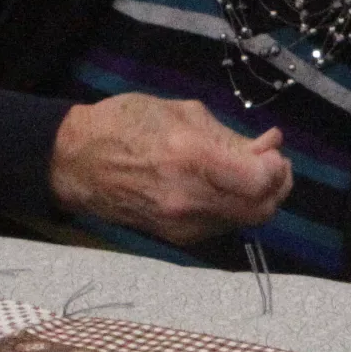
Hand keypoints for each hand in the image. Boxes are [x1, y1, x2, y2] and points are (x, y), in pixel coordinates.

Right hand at [48, 94, 291, 243]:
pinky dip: (234, 206)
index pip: (259, 182)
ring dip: (257, 197)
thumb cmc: (123, 124)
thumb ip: (230, 135)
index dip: (277, 168)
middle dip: (276, 186)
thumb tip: (270, 145)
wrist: (74, 162)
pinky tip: (224, 185)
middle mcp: (188, 199)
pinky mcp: (176, 238)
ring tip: (247, 170)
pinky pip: (222, 225)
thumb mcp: (181, 112)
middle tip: (273, 164)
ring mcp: (181, 225)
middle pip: (261, 209)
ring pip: (244, 221)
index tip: (273, 151)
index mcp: (190, 159)